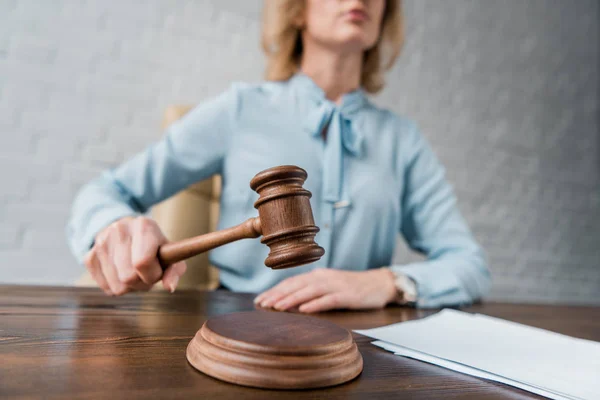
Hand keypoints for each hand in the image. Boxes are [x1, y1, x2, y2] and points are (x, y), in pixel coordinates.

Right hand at [83, 216, 185, 295]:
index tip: (157, 272)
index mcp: (144, 225)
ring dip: (130, 287)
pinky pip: (104, 287)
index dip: (152, 275)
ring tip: (135, 272)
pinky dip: (116, 286)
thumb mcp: (171, 255)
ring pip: (116, 286)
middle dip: (141, 283)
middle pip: (128, 277)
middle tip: (146, 274)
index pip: (142, 262)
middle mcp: (119, 229)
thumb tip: (170, 287)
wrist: (130, 233)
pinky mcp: (89, 256)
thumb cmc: (155, 248)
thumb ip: (174, 271)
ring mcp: (101, 242)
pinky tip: (122, 273)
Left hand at [254, 268, 396, 312]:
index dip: (275, 290)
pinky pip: (328, 300)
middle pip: (296, 285)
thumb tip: (289, 302)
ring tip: (276, 307)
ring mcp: (336, 285)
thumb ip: (312, 291)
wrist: (379, 283)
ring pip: (309, 291)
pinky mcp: (347, 295)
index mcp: (317, 276)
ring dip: (291, 299)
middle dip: (277, 295)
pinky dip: (315, 304)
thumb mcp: (329, 286)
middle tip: (261, 304)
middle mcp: (324, 277)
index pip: (291, 282)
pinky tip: (304, 310)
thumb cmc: (352, 288)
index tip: (260, 300)